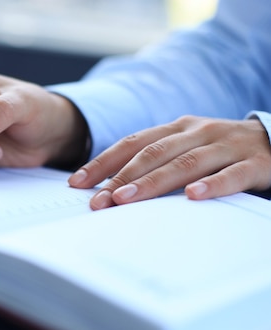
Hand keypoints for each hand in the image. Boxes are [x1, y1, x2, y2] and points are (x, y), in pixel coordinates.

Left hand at [68, 115, 270, 209]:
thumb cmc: (222, 151)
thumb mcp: (187, 148)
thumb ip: (156, 162)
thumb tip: (110, 187)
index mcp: (177, 128)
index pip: (132, 143)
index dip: (103, 162)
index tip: (77, 183)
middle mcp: (198, 132)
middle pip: (152, 154)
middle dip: (120, 177)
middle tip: (97, 201)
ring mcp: (226, 145)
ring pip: (185, 163)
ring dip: (152, 182)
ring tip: (126, 199)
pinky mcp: (255, 162)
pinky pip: (231, 175)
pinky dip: (211, 185)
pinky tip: (193, 197)